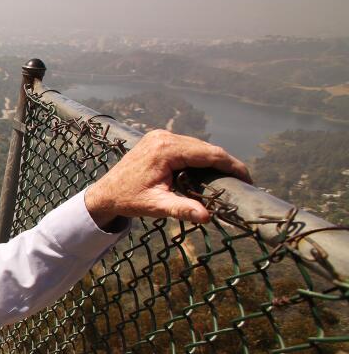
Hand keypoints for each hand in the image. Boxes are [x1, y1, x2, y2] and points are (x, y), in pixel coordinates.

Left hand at [85, 129, 251, 226]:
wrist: (105, 193)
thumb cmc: (128, 200)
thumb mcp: (155, 206)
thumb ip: (181, 209)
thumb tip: (207, 217)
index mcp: (166, 149)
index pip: (209, 154)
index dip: (232, 166)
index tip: (248, 179)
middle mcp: (164, 137)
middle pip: (206, 148)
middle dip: (225, 164)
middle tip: (242, 182)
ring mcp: (161, 135)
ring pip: (198, 146)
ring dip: (213, 161)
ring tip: (228, 179)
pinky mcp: (159, 139)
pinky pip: (188, 146)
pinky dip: (199, 158)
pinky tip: (208, 172)